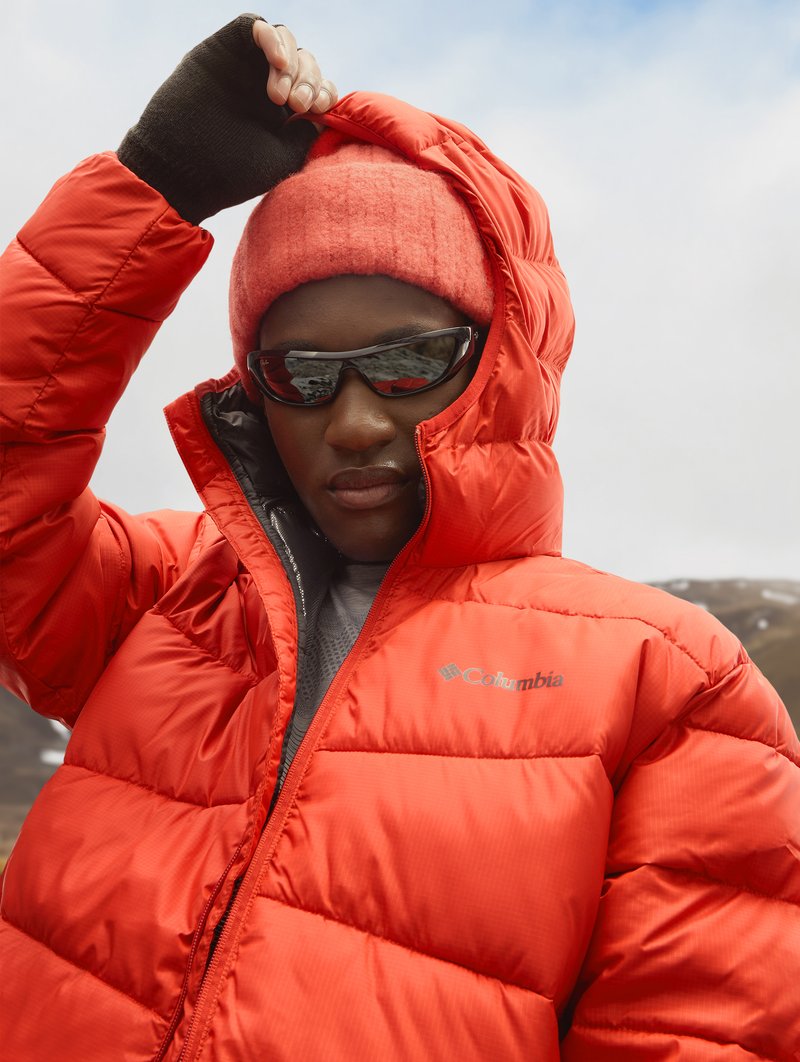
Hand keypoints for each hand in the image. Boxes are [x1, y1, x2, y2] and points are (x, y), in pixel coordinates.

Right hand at [118, 15, 335, 223]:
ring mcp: (243, 66)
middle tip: (299, 104)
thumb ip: (306, 133)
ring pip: (283, 41)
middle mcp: (264, 85)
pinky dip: (271, 38)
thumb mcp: (282, 157)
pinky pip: (253, 26)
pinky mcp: (222, 49)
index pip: (316, 87)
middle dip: (309, 79)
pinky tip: (279, 62)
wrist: (183, 169)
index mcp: (282, 112)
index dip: (324, 91)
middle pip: (304, 62)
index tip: (318, 108)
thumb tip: (325, 113)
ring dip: (292, 63)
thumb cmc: (231, 172)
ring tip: (282, 95)